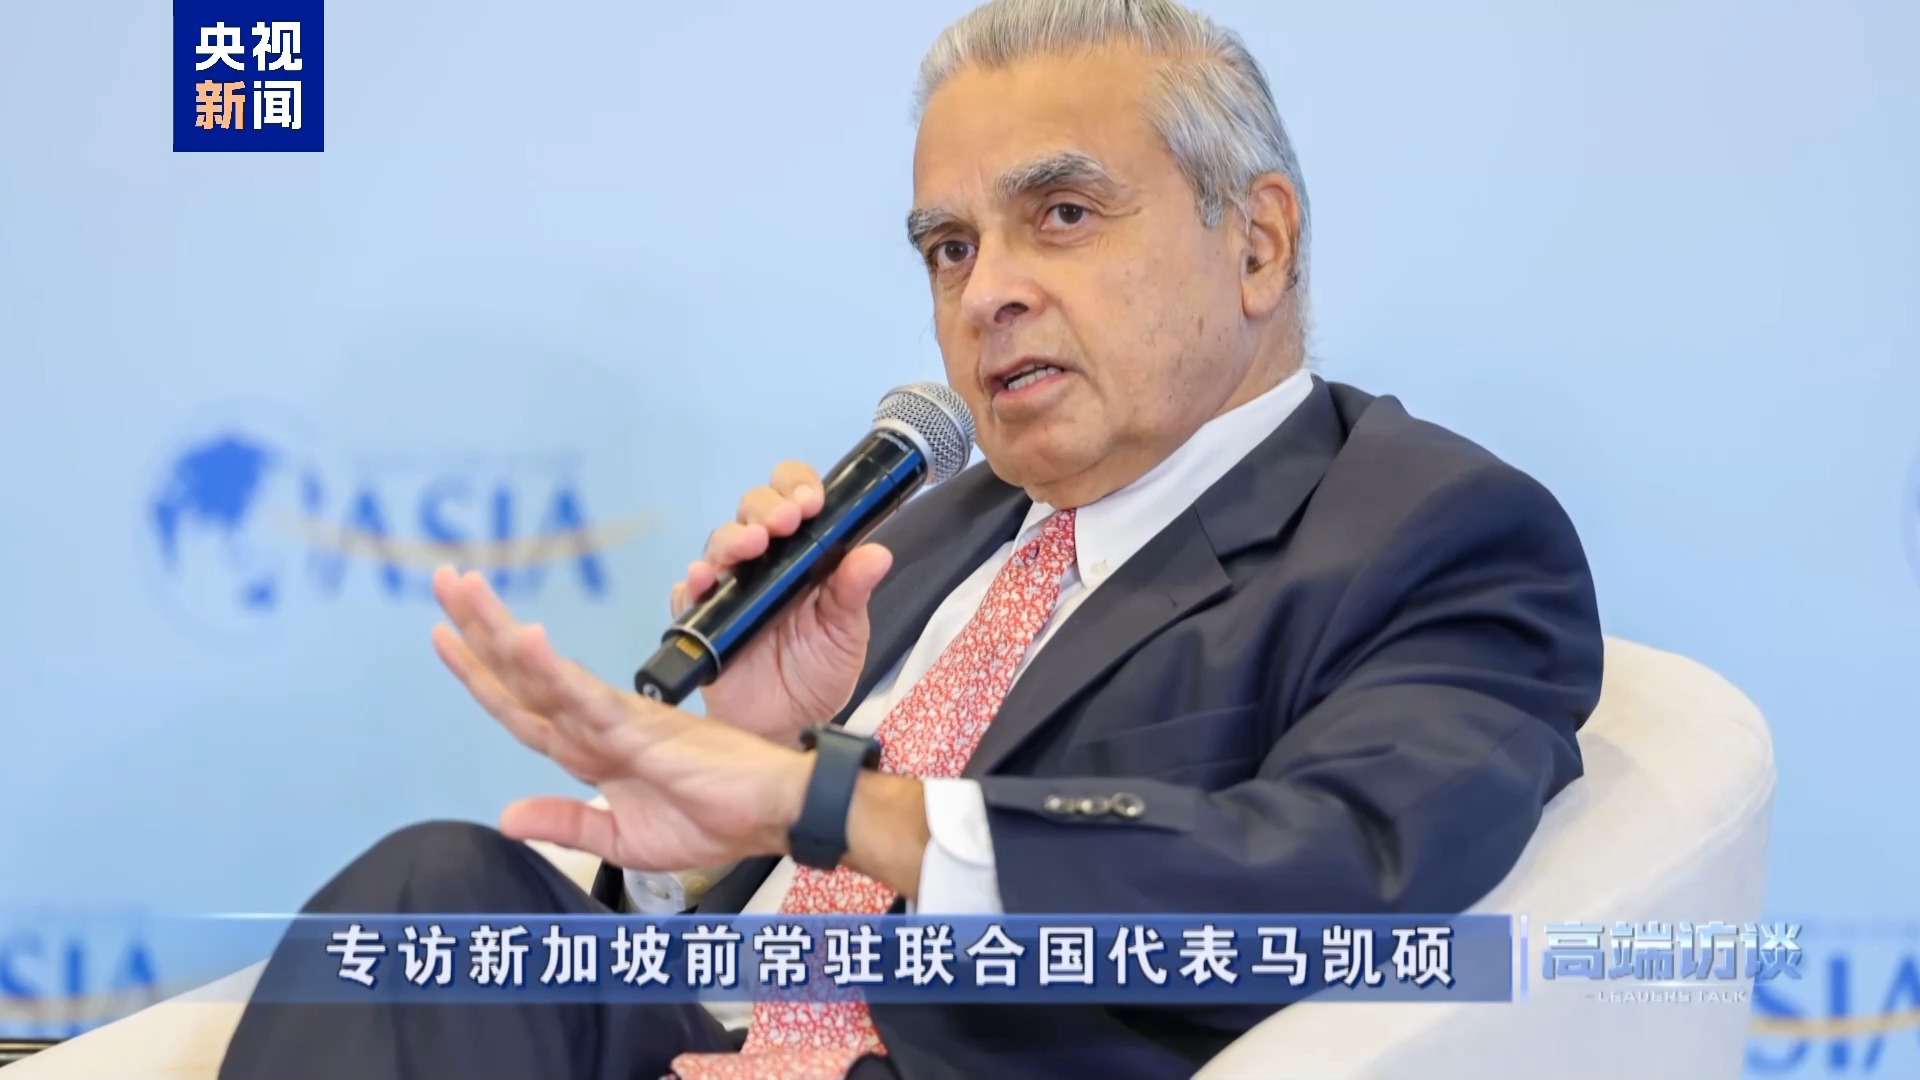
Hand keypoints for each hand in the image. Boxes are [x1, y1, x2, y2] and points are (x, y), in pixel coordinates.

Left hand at [430, 566, 809, 871]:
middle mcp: (595, 725)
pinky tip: (523, 639)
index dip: (479, 673)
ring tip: (463, 586)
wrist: (772, 814)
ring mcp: (613, 719)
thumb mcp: (623, 840)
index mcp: (590, 751)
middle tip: (445, 578)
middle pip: (520, 673)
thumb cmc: (716, 819)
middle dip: (477, 626)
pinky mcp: (636, 724)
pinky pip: (582, 694)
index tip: (443, 634)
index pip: (520, 706)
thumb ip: (567, 824)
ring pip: (541, 671)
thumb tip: (506, 817)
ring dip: (497, 628)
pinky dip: (549, 667)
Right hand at [671, 461, 892, 743]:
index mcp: (802, 552)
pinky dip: (693, 581)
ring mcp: (730, 586)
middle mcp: (764, 560)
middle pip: (752, 510)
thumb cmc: (818, 671)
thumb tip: (877, 554)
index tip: (811, 501)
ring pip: (721, 542)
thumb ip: (854, 591)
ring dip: (733, 537)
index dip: (798, 486)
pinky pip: (687, 591)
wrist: (788, 723)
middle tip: (785, 522)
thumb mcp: (847, 631)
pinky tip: (704, 579)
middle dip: (766, 507)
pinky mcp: (703, 617)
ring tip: (752, 545)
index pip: (794, 497)